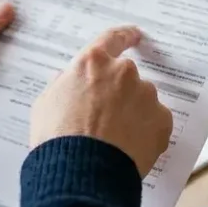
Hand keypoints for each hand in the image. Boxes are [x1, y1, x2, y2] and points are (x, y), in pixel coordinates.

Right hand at [29, 26, 173, 177]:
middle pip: (126, 76)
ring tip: (114, 141)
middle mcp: (123, 72)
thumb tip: (67, 80)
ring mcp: (145, 95)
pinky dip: (146, 132)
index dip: (124, 36)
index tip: (134, 35)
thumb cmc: (57, 138)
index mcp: (92, 63)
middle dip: (119, 92)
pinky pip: (155, 121)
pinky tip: (129, 148)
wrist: (82, 171)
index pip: (112, 39)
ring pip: (142, 99)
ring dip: (133, 113)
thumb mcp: (46, 104)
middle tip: (105, 118)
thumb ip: (62, 85)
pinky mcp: (161, 120)